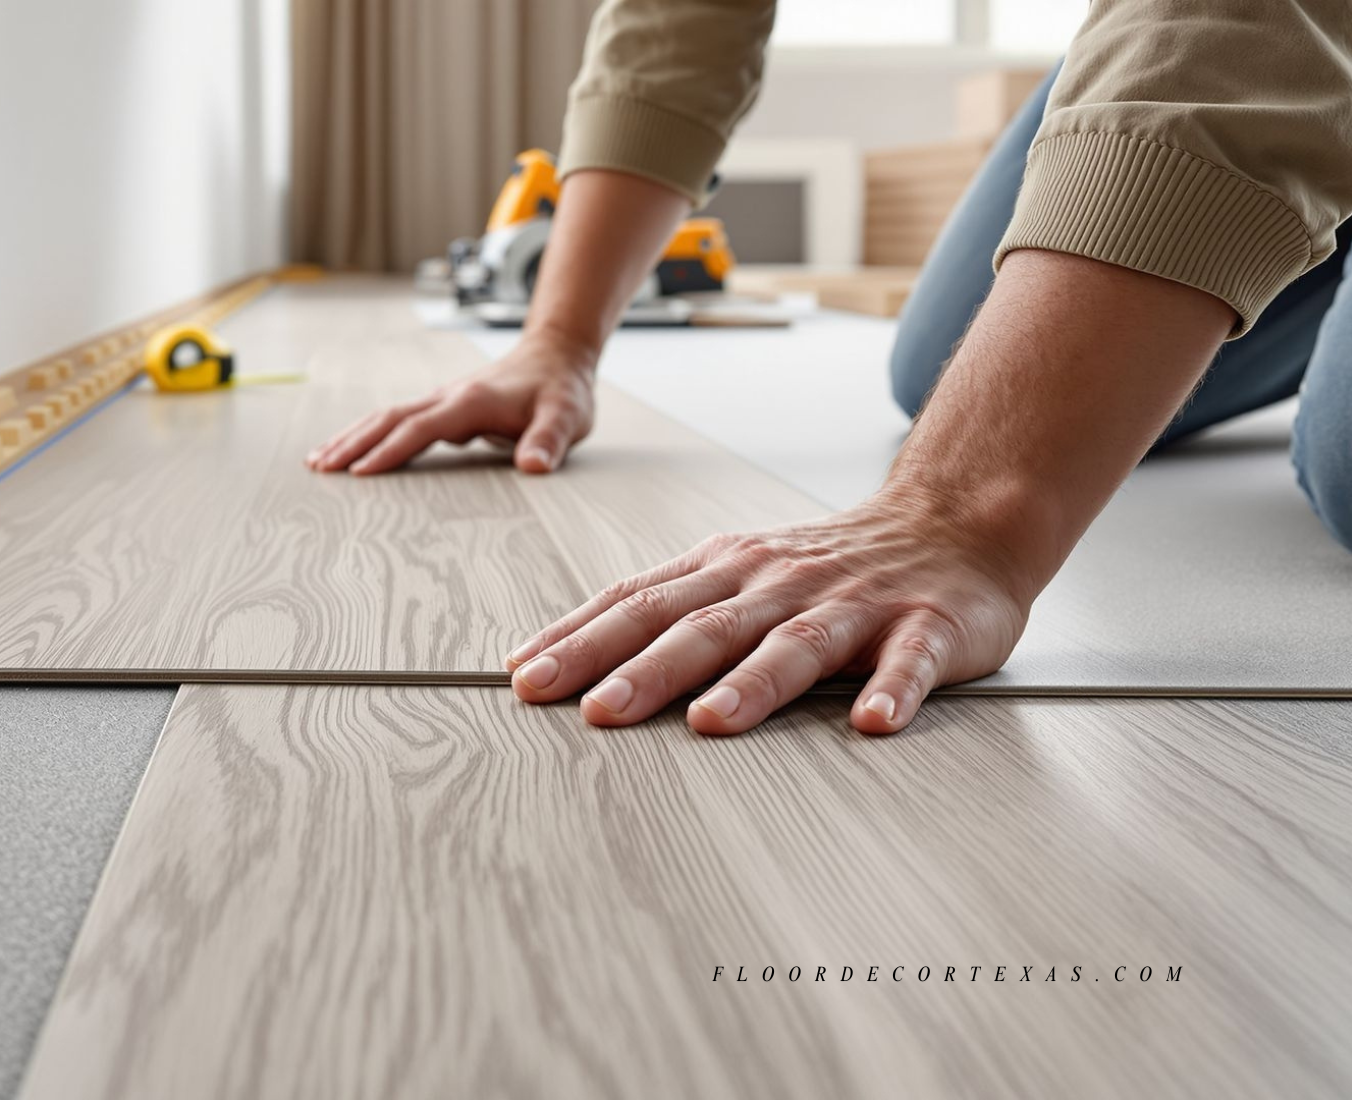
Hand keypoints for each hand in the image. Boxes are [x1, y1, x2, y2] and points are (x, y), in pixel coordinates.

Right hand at [305, 332, 596, 474]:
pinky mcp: (444, 405)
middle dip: (352, 443)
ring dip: (353, 437)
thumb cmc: (562, 390)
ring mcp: (443, 399)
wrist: (558, 354)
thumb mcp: (567, 417)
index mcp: (471, 401)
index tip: (359, 473)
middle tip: (318, 468)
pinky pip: (398, 419)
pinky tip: (354, 448)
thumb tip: (534, 467)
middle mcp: (449, 396)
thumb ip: (549, 440)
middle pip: (390, 418)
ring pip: (388, 416)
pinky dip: (370, 433)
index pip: (421, 428)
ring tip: (318, 461)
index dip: (390, 451)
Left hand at [503, 489, 1037, 733]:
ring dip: (753, 683)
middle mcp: (779, 583)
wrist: (952, 521)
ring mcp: (854, 604)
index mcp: (726, 571)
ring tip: (713, 720)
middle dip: (644, 669)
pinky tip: (872, 720)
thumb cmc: (826, 565)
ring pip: (796, 643)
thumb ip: (662, 610)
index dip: (580, 639)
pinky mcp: (926, 626)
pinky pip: (908, 661)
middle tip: (593, 712)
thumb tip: (559, 659)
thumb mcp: (734, 572)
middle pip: (702, 626)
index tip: (524, 677)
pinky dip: (892, 689)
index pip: (639, 603)